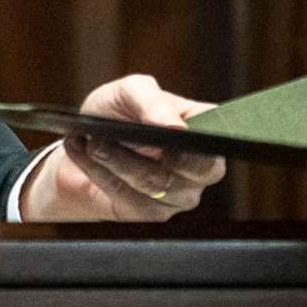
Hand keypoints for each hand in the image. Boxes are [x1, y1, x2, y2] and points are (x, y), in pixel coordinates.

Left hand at [19, 73, 225, 221]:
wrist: (82, 144)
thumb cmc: (115, 113)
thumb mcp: (128, 93)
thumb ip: (151, 101)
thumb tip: (177, 128)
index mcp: (206, 130)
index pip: (224, 136)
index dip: (207, 137)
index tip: (176, 131)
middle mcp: (201, 166)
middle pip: (199, 169)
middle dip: (158, 152)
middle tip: (118, 138)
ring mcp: (180, 195)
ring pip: (156, 184)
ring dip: (117, 161)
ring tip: (92, 141)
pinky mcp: (151, 213)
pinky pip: (130, 198)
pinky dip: (101, 174)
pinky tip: (83, 153)